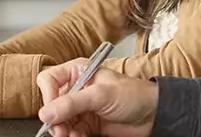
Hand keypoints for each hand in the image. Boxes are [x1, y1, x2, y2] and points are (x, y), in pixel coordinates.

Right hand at [36, 58, 157, 136]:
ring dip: (62, 130)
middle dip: (55, 118)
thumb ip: (72, 103)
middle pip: (51, 103)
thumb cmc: (134, 94)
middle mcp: (76, 88)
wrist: (154, 115)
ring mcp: (81, 107)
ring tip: (69, 135)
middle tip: (60, 130)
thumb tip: (46, 113)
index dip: (48, 96)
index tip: (52, 111)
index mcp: (78, 71)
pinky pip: (70, 131)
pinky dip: (71, 136)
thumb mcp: (101, 95)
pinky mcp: (87, 123)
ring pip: (59, 120)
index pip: (49, 80)